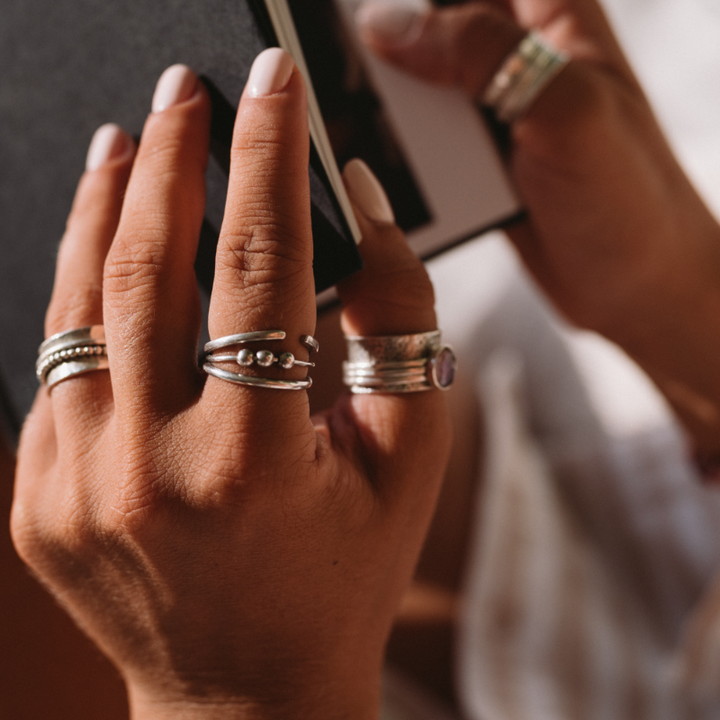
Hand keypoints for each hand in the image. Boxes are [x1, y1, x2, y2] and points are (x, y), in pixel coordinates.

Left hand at [11, 50, 449, 718]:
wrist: (248, 693)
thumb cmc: (346, 574)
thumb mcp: (407, 455)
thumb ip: (399, 323)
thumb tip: (359, 209)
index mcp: (256, 463)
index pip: (262, 265)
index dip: (268, 157)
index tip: (271, 84)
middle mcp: (150, 470)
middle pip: (152, 267)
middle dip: (171, 157)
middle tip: (183, 86)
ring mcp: (76, 486)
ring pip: (80, 304)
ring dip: (104, 208)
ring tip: (125, 140)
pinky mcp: (39, 497)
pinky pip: (58, 366)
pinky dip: (82, 291)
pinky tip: (103, 245)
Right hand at [358, 0, 719, 450]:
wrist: (636, 289)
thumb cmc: (628, 200)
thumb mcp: (564, 109)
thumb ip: (480, 54)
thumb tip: (387, 26)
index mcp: (554, 15)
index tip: (357, 23)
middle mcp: (522, 56)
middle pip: (434, 22)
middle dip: (387, 44)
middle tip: (337, 67)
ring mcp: (498, 112)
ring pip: (421, 82)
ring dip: (386, 100)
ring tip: (344, 111)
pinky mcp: (480, 161)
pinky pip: (426, 138)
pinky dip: (399, 146)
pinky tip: (376, 157)